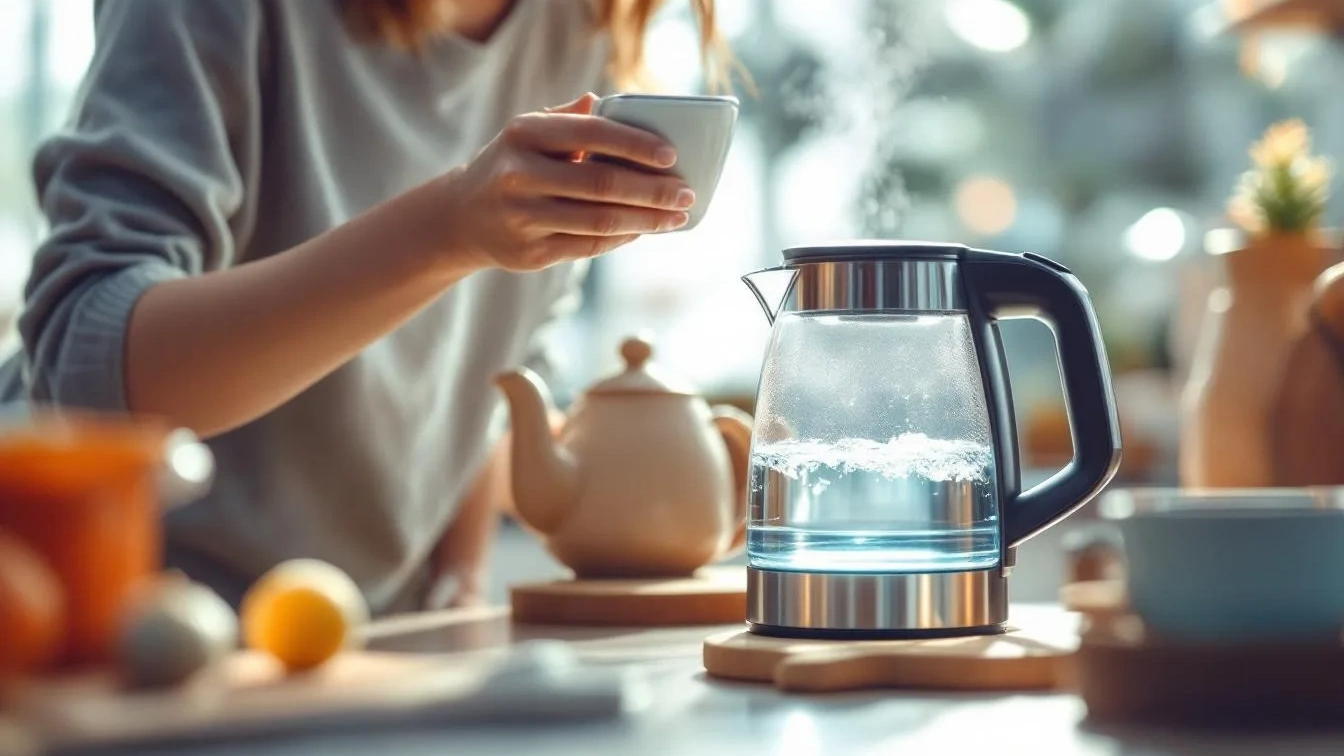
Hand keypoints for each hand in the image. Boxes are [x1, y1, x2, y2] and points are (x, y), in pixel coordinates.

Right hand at [436, 93, 693, 271]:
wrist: (462, 217)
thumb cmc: (512, 165)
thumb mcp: (528, 133)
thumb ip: (568, 119)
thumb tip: (609, 103)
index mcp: (523, 134)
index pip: (592, 134)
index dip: (636, 145)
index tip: (672, 156)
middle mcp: (519, 175)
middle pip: (602, 184)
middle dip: (653, 191)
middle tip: (686, 194)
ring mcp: (522, 218)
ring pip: (600, 221)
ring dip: (647, 221)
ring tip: (676, 217)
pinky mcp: (530, 254)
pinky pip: (588, 247)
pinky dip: (622, 238)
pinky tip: (643, 231)